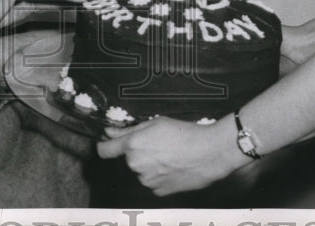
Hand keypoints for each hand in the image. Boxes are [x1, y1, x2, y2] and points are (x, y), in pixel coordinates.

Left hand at [97, 115, 246, 195]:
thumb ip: (129, 130)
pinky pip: (153, 182)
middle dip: (138, 153)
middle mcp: (136, 165)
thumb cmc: (185, 133)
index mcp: (133, 145)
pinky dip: (160, 176)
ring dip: (150, 165)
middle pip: (129, 159)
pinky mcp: (159, 192)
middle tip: (158, 144)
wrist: (210, 152)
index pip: (105, 150)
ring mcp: (147, 181)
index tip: (107, 144)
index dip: (104, 146)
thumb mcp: (156, 123)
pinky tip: (174, 167)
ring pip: (142, 171)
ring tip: (170, 155)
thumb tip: (108, 132)